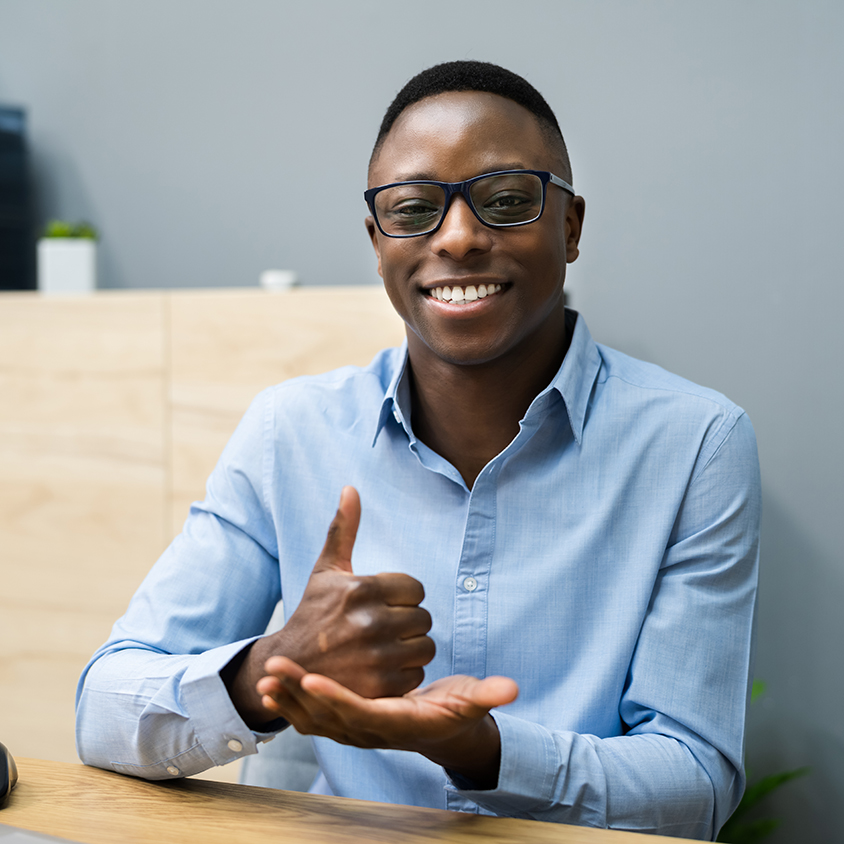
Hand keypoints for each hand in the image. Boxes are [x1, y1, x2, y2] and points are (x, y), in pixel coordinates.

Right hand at [225, 487, 434, 726]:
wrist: (289, 668)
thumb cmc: (314, 613)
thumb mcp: (326, 571)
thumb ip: (342, 529)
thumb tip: (350, 488)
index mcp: (361, 588)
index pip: (416, 588)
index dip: (402, 596)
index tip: (383, 603)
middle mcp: (370, 621)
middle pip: (424, 617)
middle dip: (408, 622)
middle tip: (384, 627)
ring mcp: (376, 656)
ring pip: (425, 646)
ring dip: (410, 647)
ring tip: (386, 647)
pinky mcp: (380, 686)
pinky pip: (417, 673)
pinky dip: (405, 673)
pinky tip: (382, 668)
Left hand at [258, 657, 518, 785]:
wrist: (441, 732)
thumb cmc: (455, 712)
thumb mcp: (472, 702)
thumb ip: (488, 695)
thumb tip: (512, 689)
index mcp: (398, 723)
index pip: (362, 714)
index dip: (337, 699)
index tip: (312, 681)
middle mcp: (371, 731)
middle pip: (329, 717)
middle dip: (299, 696)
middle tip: (273, 670)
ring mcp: (355, 730)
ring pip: (315, 719)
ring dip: (288, 699)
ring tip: (265, 675)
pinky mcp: (346, 721)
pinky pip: (312, 717)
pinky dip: (290, 703)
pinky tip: (271, 683)